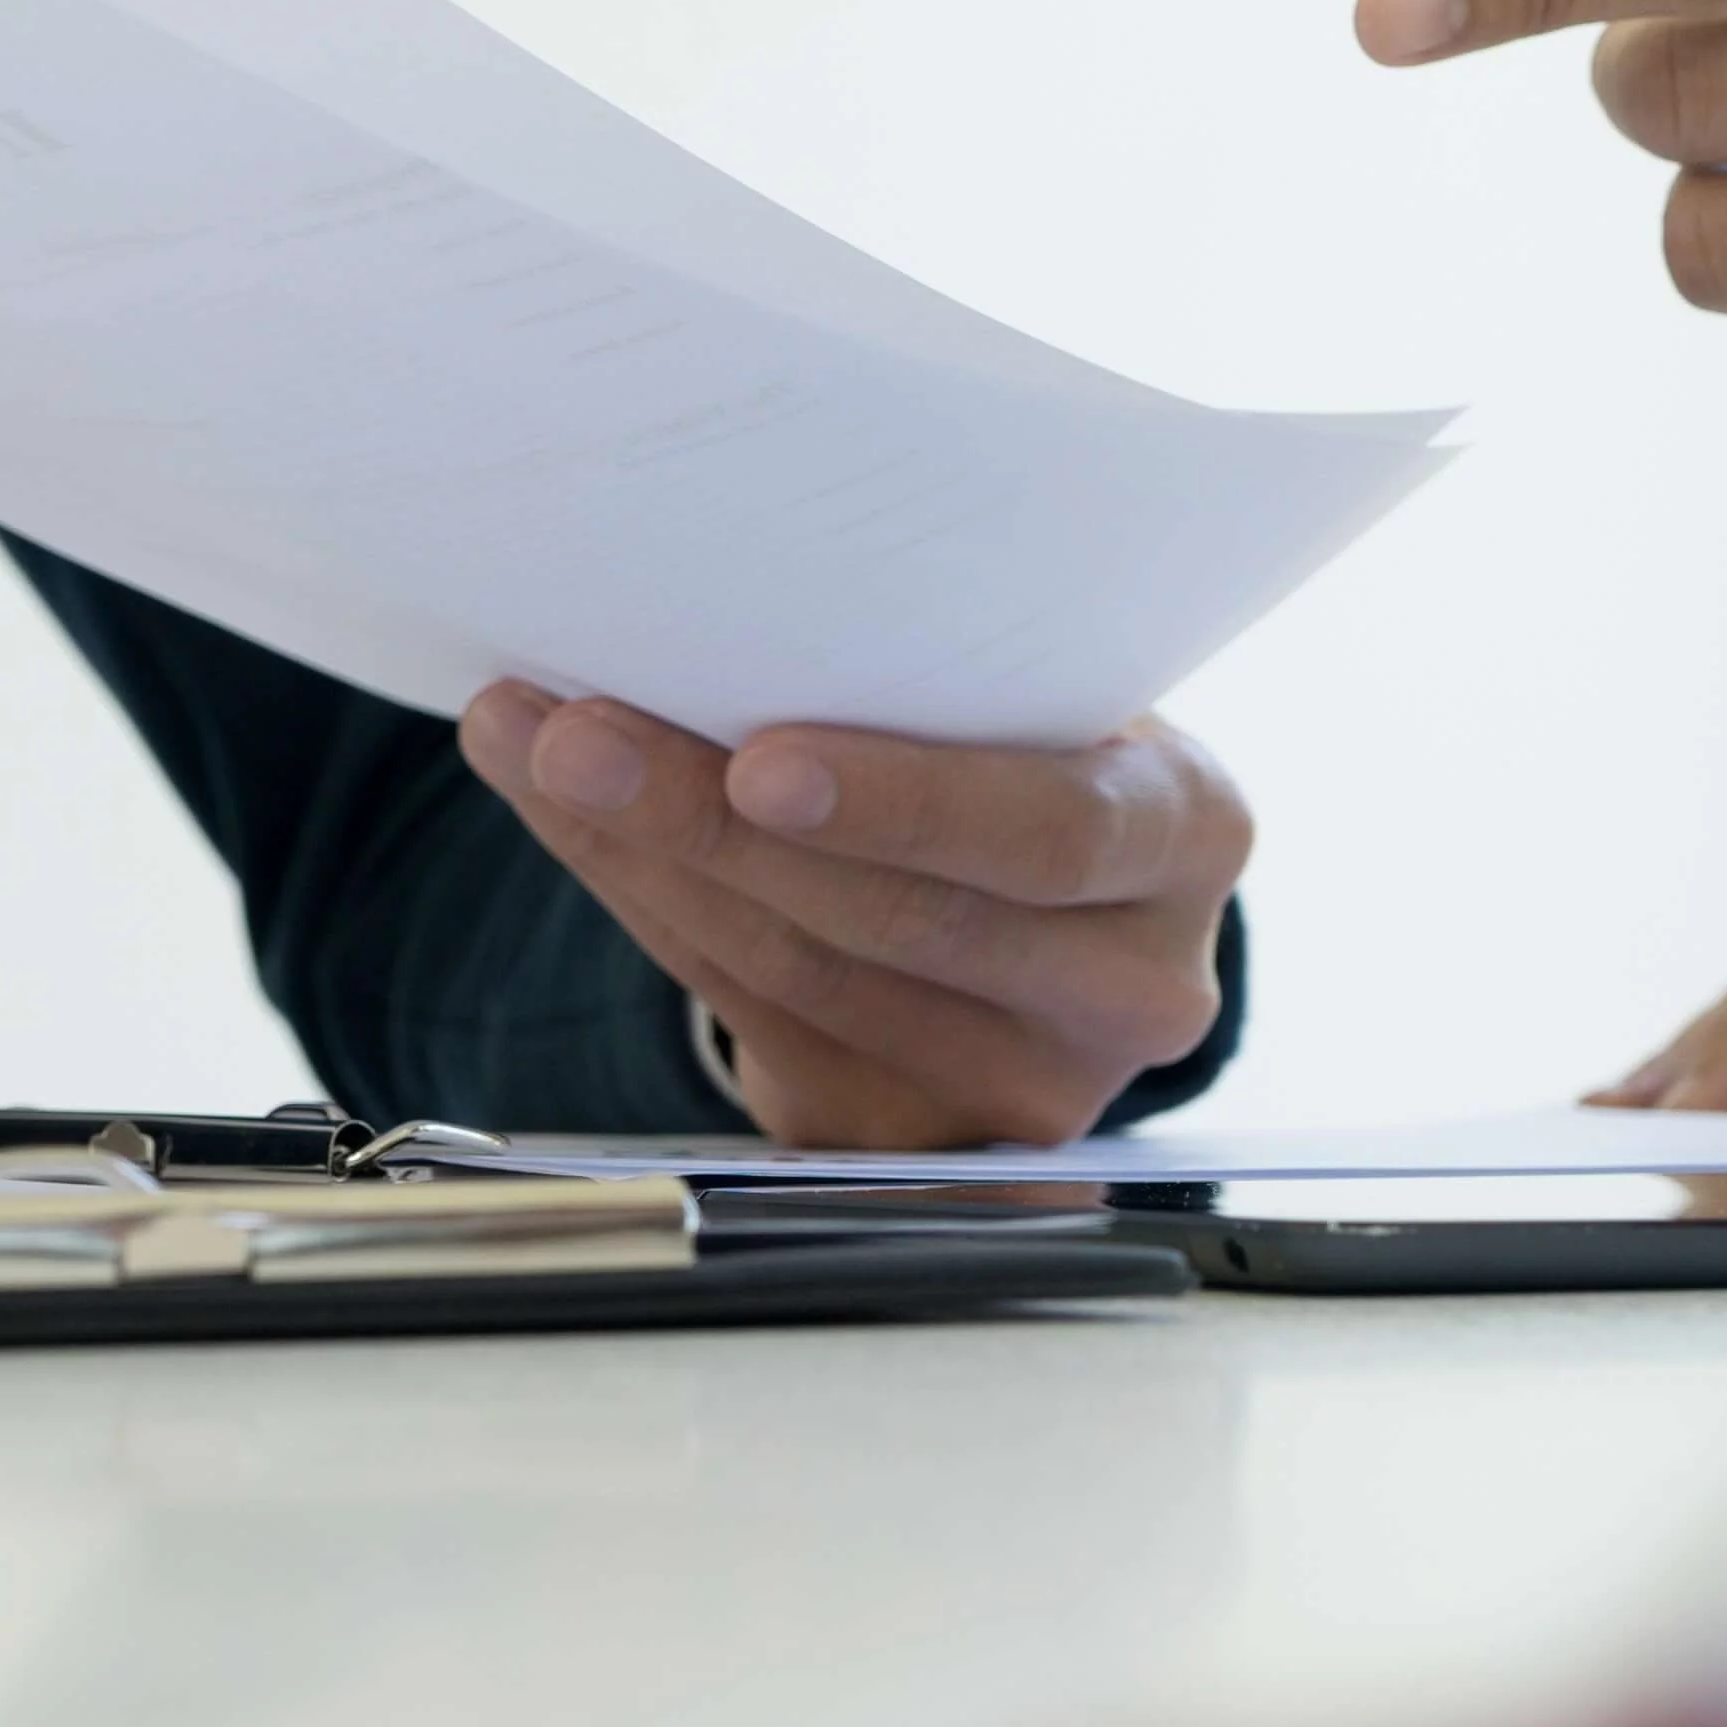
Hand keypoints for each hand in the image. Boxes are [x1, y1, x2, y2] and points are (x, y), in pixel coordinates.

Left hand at [456, 686, 1248, 1146]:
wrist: (1047, 900)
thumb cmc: (1029, 753)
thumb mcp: (1039, 701)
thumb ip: (941, 671)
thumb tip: (710, 589)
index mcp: (1187, 835)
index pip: (1055, 832)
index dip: (905, 804)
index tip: (762, 762)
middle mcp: (1132, 983)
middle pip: (898, 918)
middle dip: (709, 822)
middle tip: (577, 738)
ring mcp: (1023, 1086)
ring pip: (800, 975)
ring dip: (643, 859)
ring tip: (539, 752)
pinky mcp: (907, 1136)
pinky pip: (749, 1020)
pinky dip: (647, 910)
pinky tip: (574, 824)